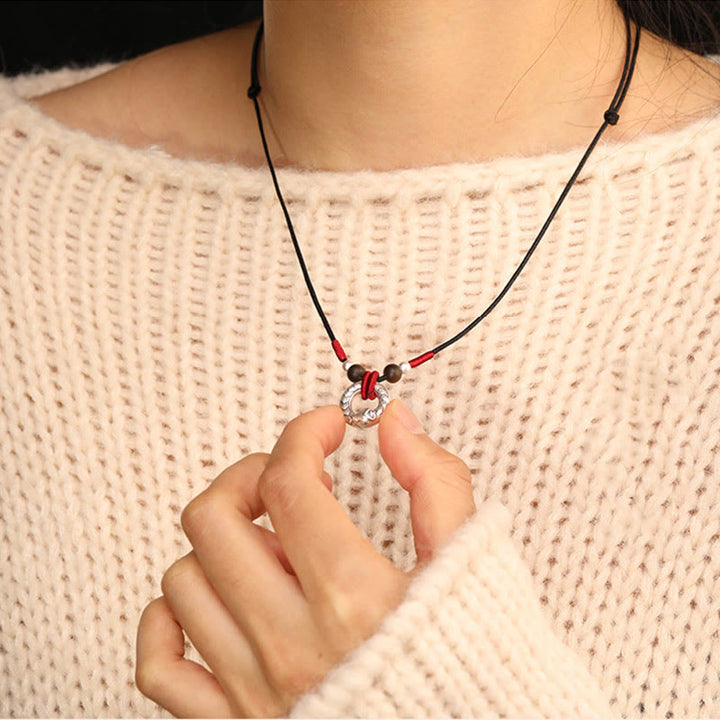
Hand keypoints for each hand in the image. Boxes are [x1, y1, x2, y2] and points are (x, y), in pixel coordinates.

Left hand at [136, 399, 475, 716]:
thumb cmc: (473, 669)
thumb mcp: (469, 565)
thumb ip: (434, 483)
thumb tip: (393, 422)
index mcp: (352, 598)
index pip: (288, 481)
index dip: (305, 432)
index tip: (326, 426)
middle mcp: (292, 643)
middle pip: (214, 518)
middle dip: (249, 475)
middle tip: (284, 478)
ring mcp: (255, 687)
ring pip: (184, 580)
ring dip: (221, 544)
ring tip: (272, 548)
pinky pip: (161, 667)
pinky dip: (169, 621)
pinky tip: (213, 597)